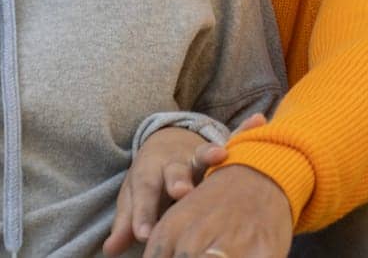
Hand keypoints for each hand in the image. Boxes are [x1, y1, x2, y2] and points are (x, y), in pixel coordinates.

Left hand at [103, 112, 265, 254]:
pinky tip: (258, 123)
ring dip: (209, 153)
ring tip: (221, 154)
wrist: (165, 144)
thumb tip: (110, 250)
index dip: (144, 214)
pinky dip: (245, 130)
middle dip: (178, 181)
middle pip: (173, 172)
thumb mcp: (135, 198)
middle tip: (181, 192)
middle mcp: (173, 164)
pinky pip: (232, 139)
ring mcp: (196, 157)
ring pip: (202, 155)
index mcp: (150, 175)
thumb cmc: (150, 181)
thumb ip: (127, 221)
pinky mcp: (218, 153)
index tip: (144, 234)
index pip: (144, 196)